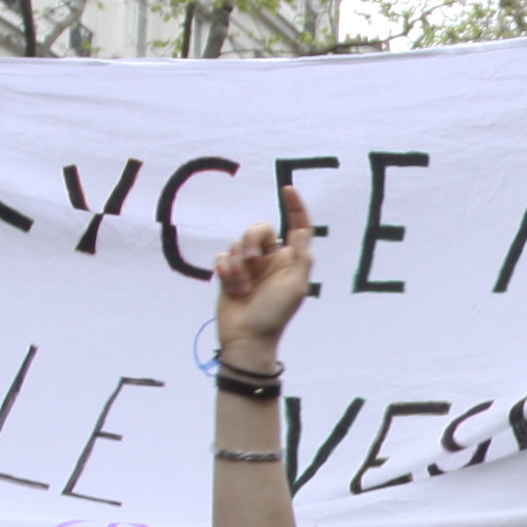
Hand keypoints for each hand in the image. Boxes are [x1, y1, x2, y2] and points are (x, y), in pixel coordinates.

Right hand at [212, 186, 315, 361]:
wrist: (247, 337)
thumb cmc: (274, 315)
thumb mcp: (295, 287)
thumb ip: (300, 258)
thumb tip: (303, 231)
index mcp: (290, 260)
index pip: (296, 227)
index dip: (294, 207)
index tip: (287, 189)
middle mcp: (270, 259)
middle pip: (258, 229)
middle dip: (251, 240)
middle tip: (252, 260)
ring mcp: (248, 266)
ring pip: (237, 243)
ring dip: (239, 264)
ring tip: (243, 287)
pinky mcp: (229, 273)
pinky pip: (223, 256)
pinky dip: (226, 270)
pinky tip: (231, 286)